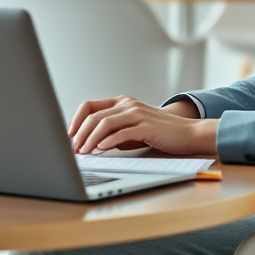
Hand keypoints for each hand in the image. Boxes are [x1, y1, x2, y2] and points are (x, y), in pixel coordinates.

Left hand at [68, 96, 218, 156]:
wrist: (187, 133)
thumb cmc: (158, 133)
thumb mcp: (131, 130)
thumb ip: (113, 132)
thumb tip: (89, 144)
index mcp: (122, 102)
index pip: (90, 105)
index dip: (76, 120)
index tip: (68, 136)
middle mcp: (127, 105)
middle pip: (94, 116)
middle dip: (79, 133)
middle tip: (73, 149)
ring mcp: (137, 113)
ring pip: (105, 123)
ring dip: (90, 139)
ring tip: (83, 152)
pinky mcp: (146, 126)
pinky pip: (122, 132)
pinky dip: (108, 142)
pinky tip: (100, 150)